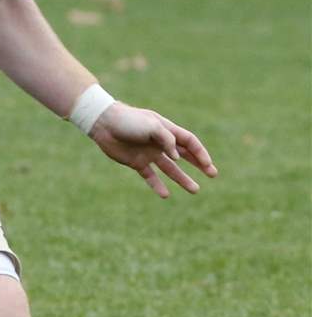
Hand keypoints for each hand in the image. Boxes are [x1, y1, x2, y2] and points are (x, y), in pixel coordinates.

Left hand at [90, 102, 217, 197]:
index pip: (189, 142)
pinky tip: (166, 195)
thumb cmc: (129, 121)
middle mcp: (160, 143)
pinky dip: (158, 185)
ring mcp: (149, 153)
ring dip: (182, 179)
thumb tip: (179, 159)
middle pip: (184, 155)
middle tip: (213, 175)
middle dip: (199, 164)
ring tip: (195, 190)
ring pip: (170, 168)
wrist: (104, 124)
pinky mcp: (137, 162)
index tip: (208, 166)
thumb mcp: (152, 126)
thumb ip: (168, 140)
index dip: (200, 153)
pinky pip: (151, 176)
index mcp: (167, 129)